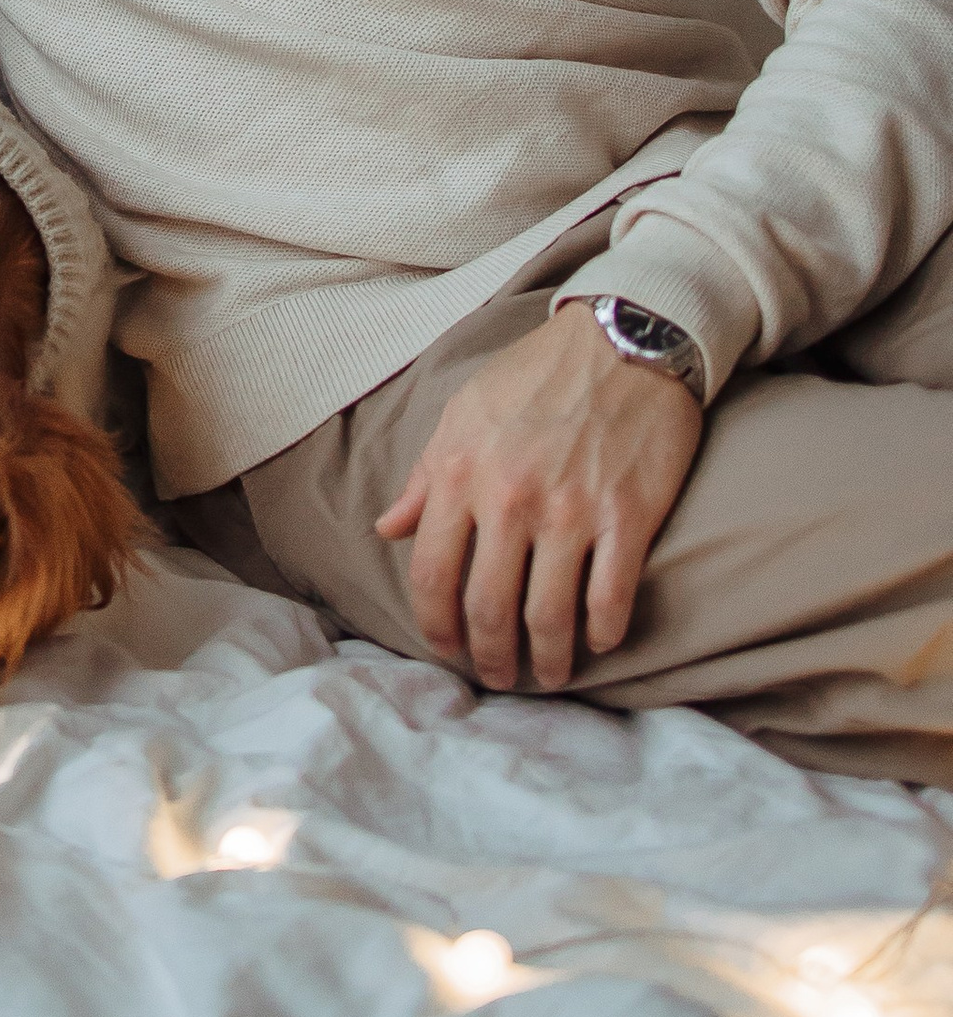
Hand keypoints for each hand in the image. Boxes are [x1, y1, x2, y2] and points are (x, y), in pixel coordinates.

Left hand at [373, 302, 701, 692]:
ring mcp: (571, 511)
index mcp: (459, 473)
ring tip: (548, 676)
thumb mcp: (462, 412)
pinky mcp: (628, 516)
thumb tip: (388, 528)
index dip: (435, 627)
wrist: (623, 339)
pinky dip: (602, 633)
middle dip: (489, 658)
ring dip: (547, 661)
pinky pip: (610, 598)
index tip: (444, 650)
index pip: (431, 574)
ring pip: (548, 617)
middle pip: (487, 608)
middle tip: (497, 677)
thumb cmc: (536, 376)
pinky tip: (596, 642)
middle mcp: (510, 499)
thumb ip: (424, 476)